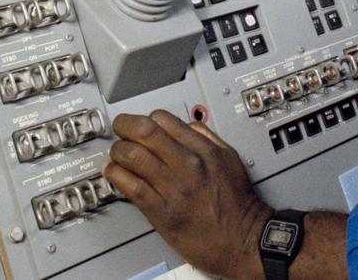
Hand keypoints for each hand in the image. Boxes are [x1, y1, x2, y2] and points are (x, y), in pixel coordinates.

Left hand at [104, 110, 271, 279]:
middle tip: (119, 128)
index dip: (146, 118)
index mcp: (203, 150)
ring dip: (118, 151)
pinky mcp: (162, 213)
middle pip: (144, 132)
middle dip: (125, 125)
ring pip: (133, 157)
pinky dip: (117, 176)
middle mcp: (188, 166)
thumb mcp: (229, 159)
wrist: (243, 239)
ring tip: (116, 153)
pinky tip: (114, 172)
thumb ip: (208, 137)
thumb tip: (187, 125)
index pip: (164, 120)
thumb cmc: (238, 204)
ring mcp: (173, 189)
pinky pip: (132, 187)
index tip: (140, 123)